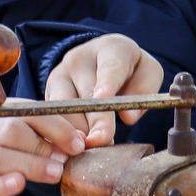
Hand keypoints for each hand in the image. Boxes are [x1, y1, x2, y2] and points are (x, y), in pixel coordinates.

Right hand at [0, 116, 83, 195]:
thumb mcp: (3, 137)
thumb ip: (36, 135)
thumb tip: (77, 141)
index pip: (23, 112)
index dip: (55, 126)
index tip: (77, 142)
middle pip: (9, 131)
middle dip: (42, 145)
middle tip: (65, 160)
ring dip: (30, 164)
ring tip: (54, 173)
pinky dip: (2, 185)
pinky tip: (18, 184)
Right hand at [46, 34, 164, 141]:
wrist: (101, 61)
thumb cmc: (129, 69)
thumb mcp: (148, 72)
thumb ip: (144, 89)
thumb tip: (128, 116)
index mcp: (110, 48)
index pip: (110, 66)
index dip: (107, 83)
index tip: (104, 98)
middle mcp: (79, 59)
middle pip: (86, 94)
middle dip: (95, 120)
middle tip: (102, 140)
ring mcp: (60, 74)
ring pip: (65, 107)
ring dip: (79, 131)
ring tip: (94, 147)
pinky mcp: (48, 92)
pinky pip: (53, 116)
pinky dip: (64, 134)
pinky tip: (75, 146)